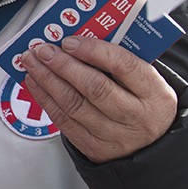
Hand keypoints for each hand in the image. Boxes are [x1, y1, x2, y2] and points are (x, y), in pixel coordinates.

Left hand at [19, 36, 178, 163]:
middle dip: (63, 66)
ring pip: (74, 105)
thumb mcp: (145, 80)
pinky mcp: (95, 148)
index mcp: (154, 93)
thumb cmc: (143, 102)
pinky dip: (46, 99)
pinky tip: (36, 83)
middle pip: (95, 88)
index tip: (70, 41)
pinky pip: (64, 122)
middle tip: (43, 50)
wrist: (151, 145)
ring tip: (32, 63)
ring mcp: (115, 136)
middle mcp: (136, 117)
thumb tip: (78, 39)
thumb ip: (119, 60)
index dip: (94, 51)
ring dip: (47, 81)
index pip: (124, 66)